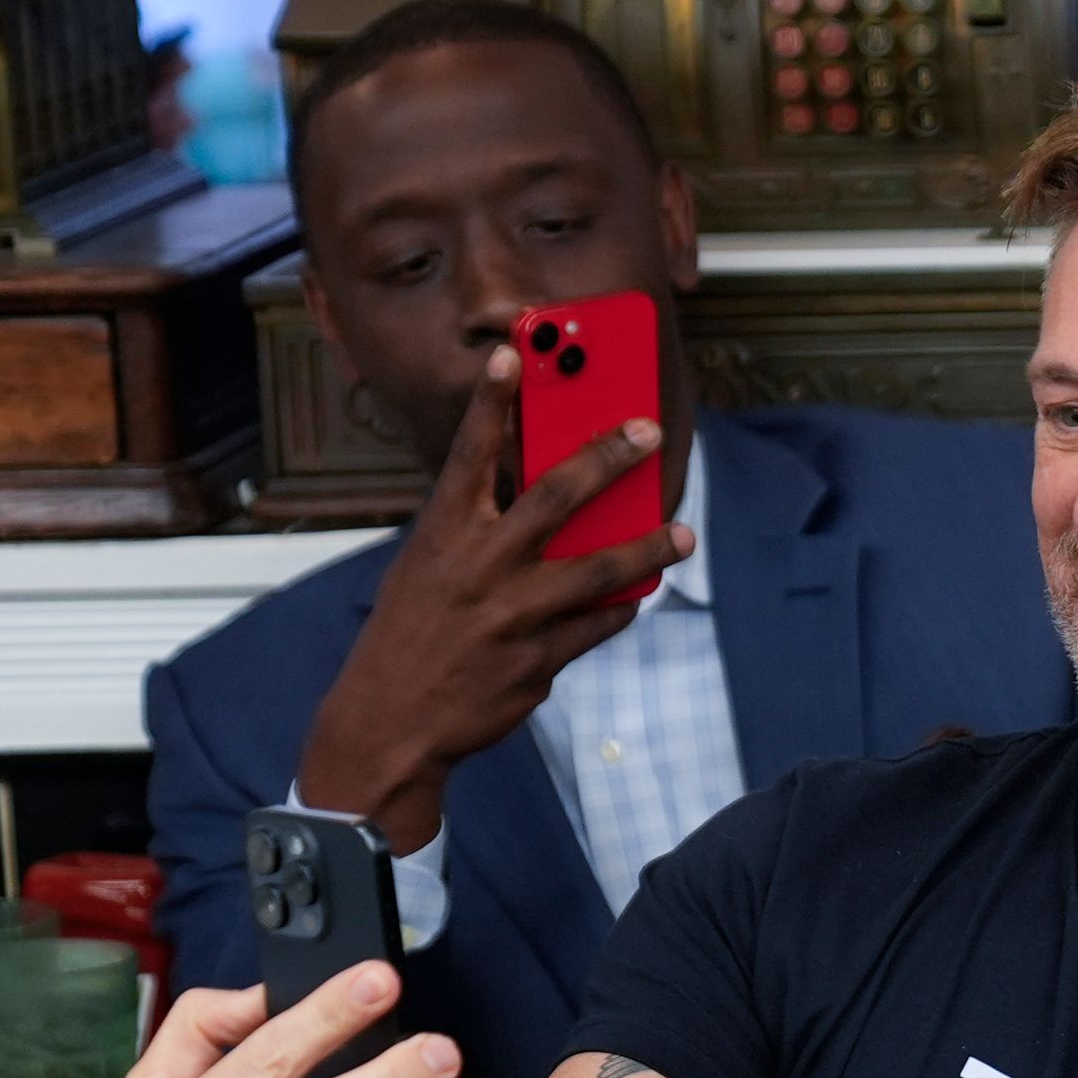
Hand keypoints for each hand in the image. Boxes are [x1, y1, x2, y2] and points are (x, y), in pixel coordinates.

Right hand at [296, 345, 696, 849]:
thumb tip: (540, 507)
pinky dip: (618, 608)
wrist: (392, 723)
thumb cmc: (411, 637)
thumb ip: (477, 534)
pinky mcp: (540, 660)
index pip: (470, 454)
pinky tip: (635, 596)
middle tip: (648, 431)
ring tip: (684, 532)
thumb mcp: (426, 570)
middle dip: (608, 456)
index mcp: (444, 535)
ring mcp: (515, 614)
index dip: (492, 402)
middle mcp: (482, 566)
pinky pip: (597, 624)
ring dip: (649, 547)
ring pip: (601, 568)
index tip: (512, 354)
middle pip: (557, 495)